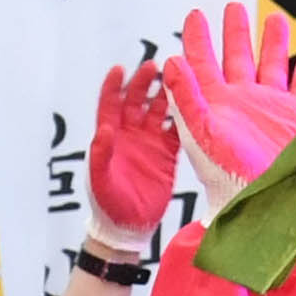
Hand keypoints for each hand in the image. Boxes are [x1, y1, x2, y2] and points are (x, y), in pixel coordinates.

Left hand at [84, 59, 181, 247]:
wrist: (129, 228)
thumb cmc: (108, 205)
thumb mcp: (100, 181)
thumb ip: (100, 155)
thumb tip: (103, 130)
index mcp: (110, 136)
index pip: (109, 104)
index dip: (113, 86)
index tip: (120, 69)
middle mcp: (130, 133)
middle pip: (136, 99)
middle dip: (143, 82)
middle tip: (154, 67)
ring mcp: (150, 141)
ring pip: (159, 110)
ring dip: (166, 94)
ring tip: (177, 78)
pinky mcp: (168, 153)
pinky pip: (178, 130)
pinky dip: (185, 118)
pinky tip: (194, 105)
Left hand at [159, 3, 295, 212]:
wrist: (262, 199)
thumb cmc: (226, 175)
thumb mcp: (199, 132)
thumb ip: (185, 97)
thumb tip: (170, 62)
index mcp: (214, 103)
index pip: (202, 62)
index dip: (198, 38)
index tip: (196, 14)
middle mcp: (241, 102)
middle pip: (237, 58)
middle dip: (236, 32)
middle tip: (234, 7)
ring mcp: (269, 108)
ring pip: (272, 66)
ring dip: (273, 43)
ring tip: (275, 19)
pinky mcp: (295, 118)